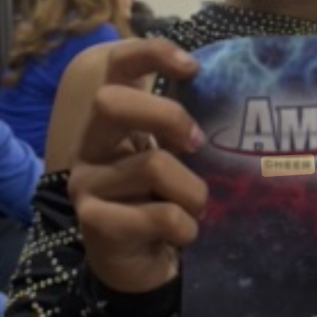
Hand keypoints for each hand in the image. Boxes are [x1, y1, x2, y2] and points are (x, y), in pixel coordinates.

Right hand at [67, 38, 207, 293]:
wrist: (140, 262)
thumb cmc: (162, 199)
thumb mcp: (173, 155)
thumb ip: (184, 126)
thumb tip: (231, 95)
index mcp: (112, 119)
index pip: (117, 65)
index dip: (151, 53)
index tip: (193, 67)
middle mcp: (89, 143)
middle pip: (110, 102)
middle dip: (166, 116)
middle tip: (198, 143)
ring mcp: (85, 182)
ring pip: (151, 165)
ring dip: (192, 191)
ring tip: (197, 207)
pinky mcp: (94, 221)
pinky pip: (158, 216)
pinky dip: (184, 226)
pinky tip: (183, 234)